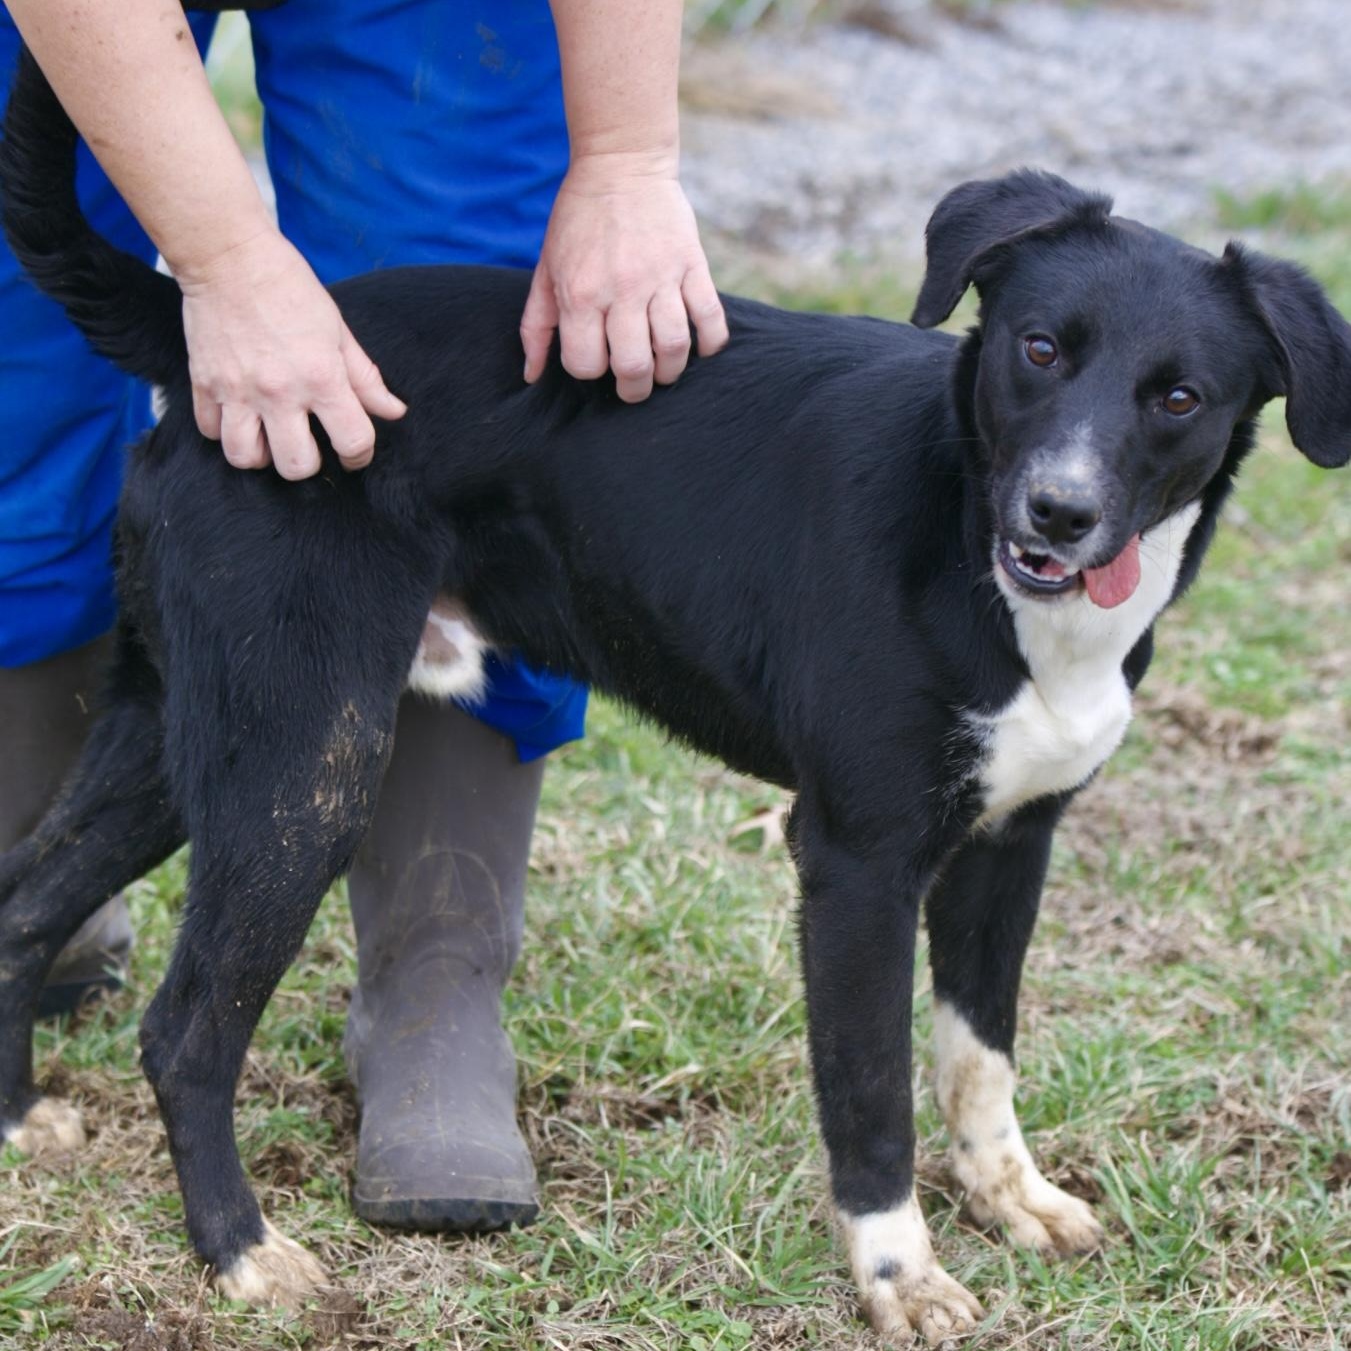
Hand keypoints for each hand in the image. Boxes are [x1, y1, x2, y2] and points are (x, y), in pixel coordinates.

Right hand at [179, 230, 406, 478]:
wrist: (228, 256)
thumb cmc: (289, 288)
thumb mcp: (338, 331)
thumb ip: (365, 378)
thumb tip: (394, 412)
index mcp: (320, 376)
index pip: (352, 441)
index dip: (360, 455)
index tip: (354, 453)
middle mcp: (279, 391)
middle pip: (295, 466)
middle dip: (308, 463)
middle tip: (308, 445)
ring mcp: (237, 390)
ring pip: (245, 458)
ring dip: (262, 456)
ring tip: (270, 437)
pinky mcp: (203, 383)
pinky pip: (209, 432)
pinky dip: (224, 432)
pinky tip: (239, 417)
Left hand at [521, 153, 728, 402]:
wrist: (621, 163)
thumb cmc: (578, 221)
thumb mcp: (546, 269)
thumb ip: (536, 325)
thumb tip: (531, 375)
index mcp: (580, 293)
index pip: (586, 364)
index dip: (591, 370)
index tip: (597, 359)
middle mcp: (620, 289)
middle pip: (634, 366)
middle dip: (634, 388)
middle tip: (634, 385)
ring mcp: (660, 277)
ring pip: (674, 349)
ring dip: (669, 371)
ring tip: (662, 369)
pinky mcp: (692, 264)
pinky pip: (710, 318)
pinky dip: (710, 343)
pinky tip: (699, 348)